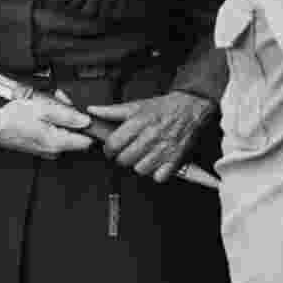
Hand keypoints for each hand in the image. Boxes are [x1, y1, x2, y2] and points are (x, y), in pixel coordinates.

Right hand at [0, 96, 92, 157]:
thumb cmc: (13, 118)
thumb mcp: (43, 109)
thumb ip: (67, 115)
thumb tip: (85, 120)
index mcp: (57, 142)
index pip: (86, 141)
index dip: (85, 125)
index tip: (78, 113)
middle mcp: (54, 150)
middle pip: (75, 135)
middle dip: (70, 117)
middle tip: (59, 102)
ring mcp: (47, 150)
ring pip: (64, 133)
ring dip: (60, 118)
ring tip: (47, 106)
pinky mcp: (41, 147)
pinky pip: (54, 135)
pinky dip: (51, 123)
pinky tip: (41, 114)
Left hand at [88, 91, 213, 181]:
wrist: (190, 108)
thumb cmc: (162, 108)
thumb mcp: (135, 106)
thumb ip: (112, 111)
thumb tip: (92, 110)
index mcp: (138, 122)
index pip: (114, 143)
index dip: (108, 149)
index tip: (109, 150)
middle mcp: (150, 136)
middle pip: (125, 159)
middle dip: (121, 158)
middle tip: (124, 153)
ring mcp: (164, 149)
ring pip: (140, 170)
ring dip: (137, 166)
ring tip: (140, 157)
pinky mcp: (175, 159)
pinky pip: (159, 177)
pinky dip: (155, 173)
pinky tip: (154, 164)